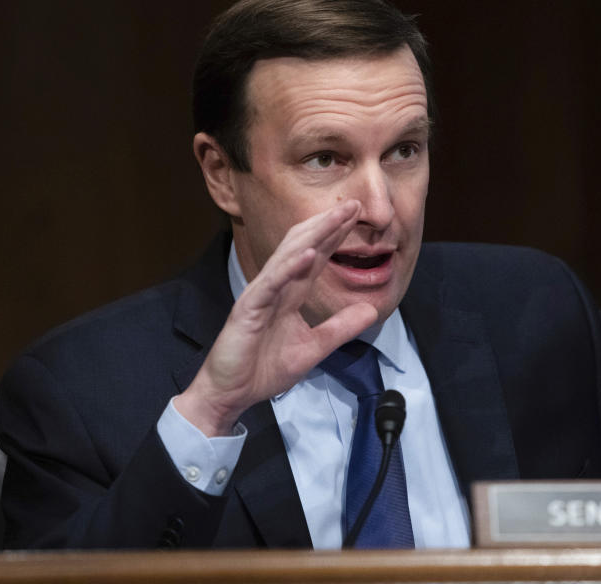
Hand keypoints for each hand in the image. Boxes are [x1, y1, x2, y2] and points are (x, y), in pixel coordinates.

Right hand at [176, 200, 378, 435]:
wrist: (230, 395)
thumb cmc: (263, 369)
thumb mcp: (314, 348)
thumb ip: (340, 328)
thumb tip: (371, 311)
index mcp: (290, 294)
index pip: (315, 257)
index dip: (335, 236)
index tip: (356, 216)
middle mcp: (275, 288)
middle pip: (304, 247)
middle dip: (328, 225)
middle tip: (353, 204)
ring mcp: (260, 295)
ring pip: (288, 257)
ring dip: (313, 235)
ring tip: (336, 217)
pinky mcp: (248, 309)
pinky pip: (271, 284)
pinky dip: (289, 267)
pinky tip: (308, 253)